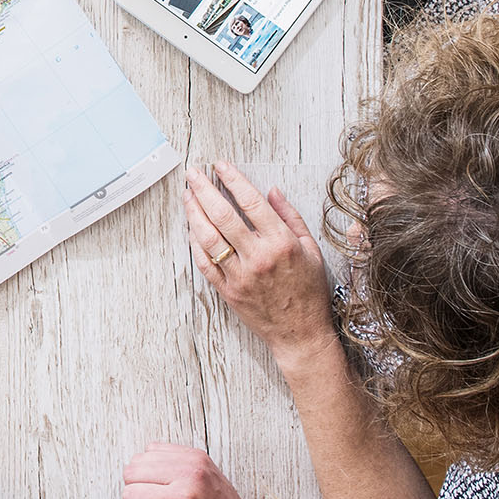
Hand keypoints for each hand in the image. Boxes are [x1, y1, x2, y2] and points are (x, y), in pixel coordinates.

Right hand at [119, 444, 304, 498]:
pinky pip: (157, 450)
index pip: (129, 495)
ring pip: (141, 458)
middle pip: (132, 470)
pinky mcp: (198, 455)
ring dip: (148, 480)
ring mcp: (195, 460)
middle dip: (140, 494)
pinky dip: (158, 468)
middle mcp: (189, 473)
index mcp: (181, 498)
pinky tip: (171, 486)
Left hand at [185, 162, 337, 364]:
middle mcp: (258, 257)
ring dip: (194, 213)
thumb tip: (272, 191)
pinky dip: (195, 243)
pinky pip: (205, 263)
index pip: (252, 203)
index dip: (233, 180)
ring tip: (187, 195)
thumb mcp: (311, 250)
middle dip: (205, 190)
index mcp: (281, 243)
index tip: (220, 165)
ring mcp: (240, 275)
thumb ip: (291, 217)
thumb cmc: (309, 291)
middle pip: (224, 216)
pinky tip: (190, 227)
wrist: (300, 332)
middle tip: (193, 173)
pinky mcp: (227, 291)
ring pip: (209, 238)